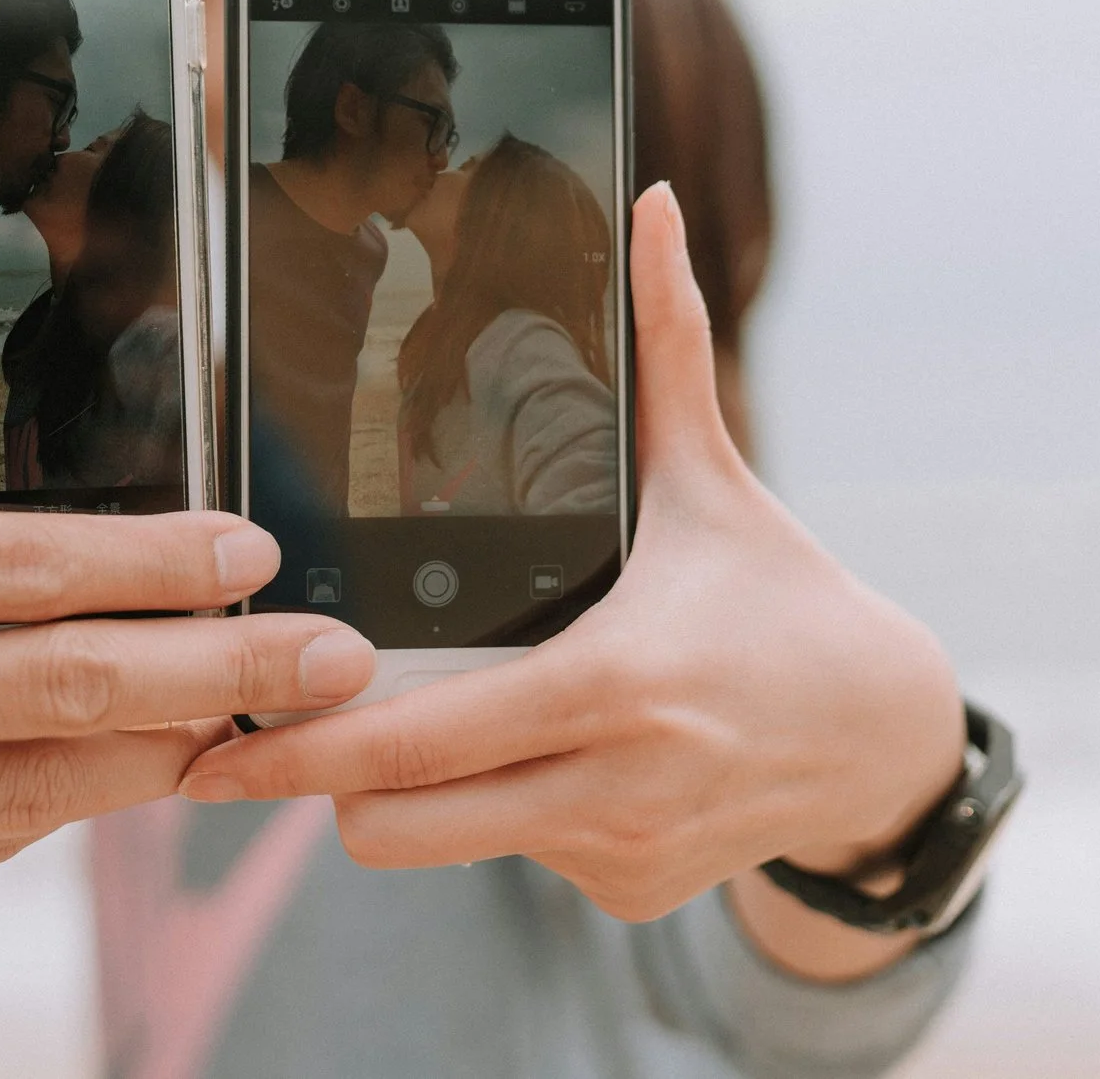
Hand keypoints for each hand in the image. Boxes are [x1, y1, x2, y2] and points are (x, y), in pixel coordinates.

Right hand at [0, 459, 374, 936]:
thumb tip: (57, 520)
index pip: (7, 569)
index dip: (150, 567)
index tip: (253, 559)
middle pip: (45, 696)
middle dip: (211, 679)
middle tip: (329, 664)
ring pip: (16, 797)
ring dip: (149, 759)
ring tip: (247, 720)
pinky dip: (38, 811)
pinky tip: (111, 773)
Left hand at [179, 185, 964, 944]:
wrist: (886, 741)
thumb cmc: (784, 600)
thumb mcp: (716, 478)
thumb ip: (667, 345)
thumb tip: (652, 206)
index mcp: (609, 682)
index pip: (416, 742)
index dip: (304, 750)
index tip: (213, 748)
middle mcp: (609, 785)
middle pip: (395, 821)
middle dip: (318, 783)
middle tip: (262, 737)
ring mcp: (617, 853)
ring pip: (440, 843)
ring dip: (405, 794)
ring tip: (414, 721)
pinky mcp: (626, 893)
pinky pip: (511, 854)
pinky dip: (497, 812)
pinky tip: (542, 756)